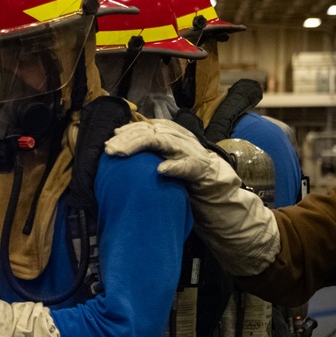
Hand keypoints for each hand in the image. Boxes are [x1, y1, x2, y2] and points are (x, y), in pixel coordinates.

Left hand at [105, 120, 278, 275]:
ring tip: (121, 153)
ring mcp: (198, 158)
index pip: (152, 126)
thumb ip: (152, 164)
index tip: (112, 136)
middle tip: (109, 149)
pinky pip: (191, 167)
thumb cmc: (192, 193)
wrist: (227, 210)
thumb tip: (122, 163)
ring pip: (168, 142)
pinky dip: (176, 167)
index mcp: (179, 142)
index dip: (132, 128)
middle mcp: (188, 145)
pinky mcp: (208, 175)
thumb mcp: (169, 175)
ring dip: (141, 145)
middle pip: (155, 131)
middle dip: (129, 137)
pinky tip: (161, 170)